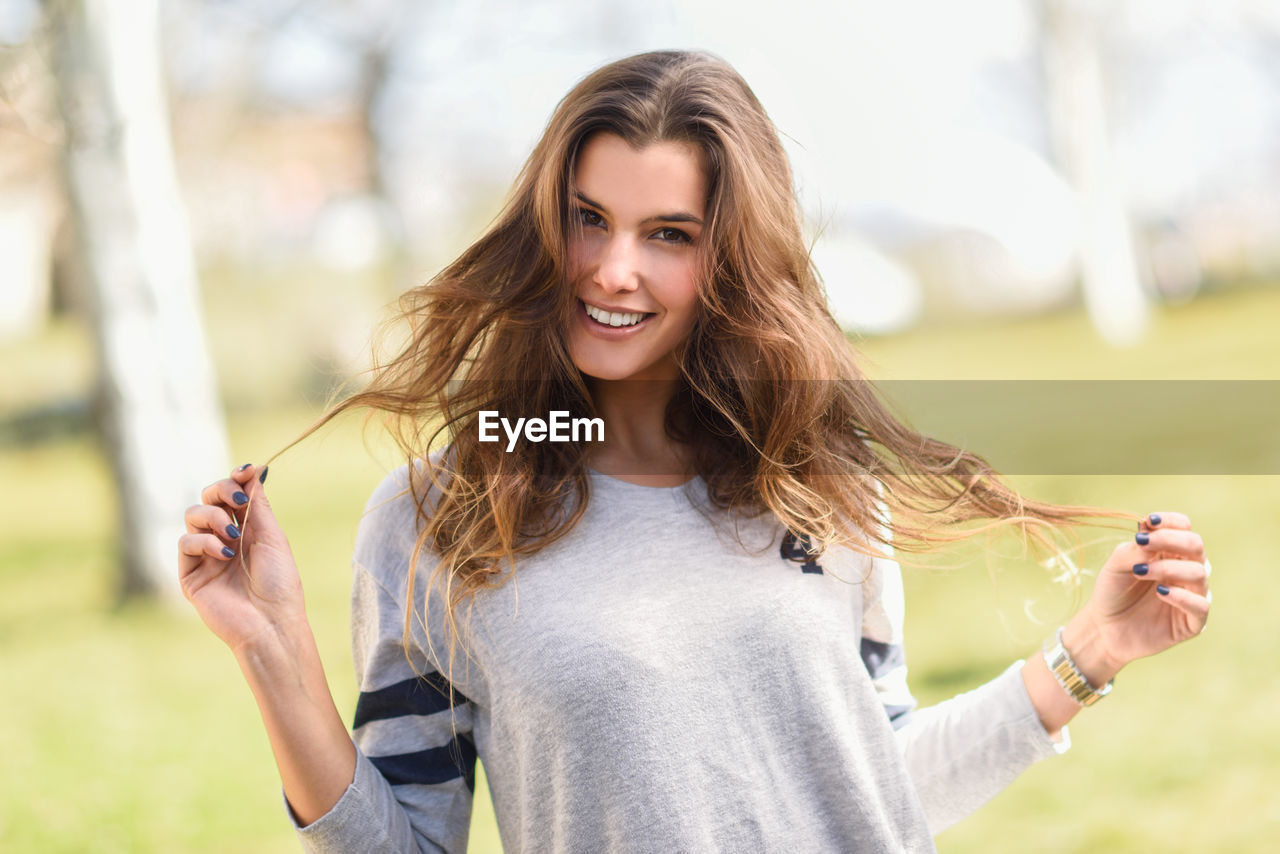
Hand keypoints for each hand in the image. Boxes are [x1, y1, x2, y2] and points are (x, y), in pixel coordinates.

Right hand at [178, 464, 305, 652]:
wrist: (271, 623)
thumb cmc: (279, 583)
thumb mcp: (272, 537)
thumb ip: (258, 505)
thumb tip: (255, 469)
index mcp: (247, 530)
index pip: (232, 496)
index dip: (235, 480)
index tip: (245, 472)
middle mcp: (223, 539)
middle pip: (208, 499)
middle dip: (221, 491)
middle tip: (237, 500)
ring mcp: (205, 556)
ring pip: (192, 516)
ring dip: (213, 518)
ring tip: (233, 535)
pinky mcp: (190, 574)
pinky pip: (185, 543)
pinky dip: (204, 542)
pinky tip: (225, 554)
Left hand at [1074, 511, 1210, 675]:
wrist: (1103, 629)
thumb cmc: (1112, 592)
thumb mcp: (1116, 566)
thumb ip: (1135, 549)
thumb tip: (1151, 531)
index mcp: (1169, 552)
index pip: (1184, 527)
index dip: (1171, 521)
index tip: (1149, 522)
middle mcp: (1185, 570)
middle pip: (1196, 545)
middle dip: (1171, 539)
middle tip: (1143, 543)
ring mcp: (1192, 594)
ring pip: (1199, 572)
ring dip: (1168, 568)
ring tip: (1140, 572)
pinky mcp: (1193, 621)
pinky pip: (1201, 604)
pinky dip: (1181, 596)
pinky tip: (1160, 592)